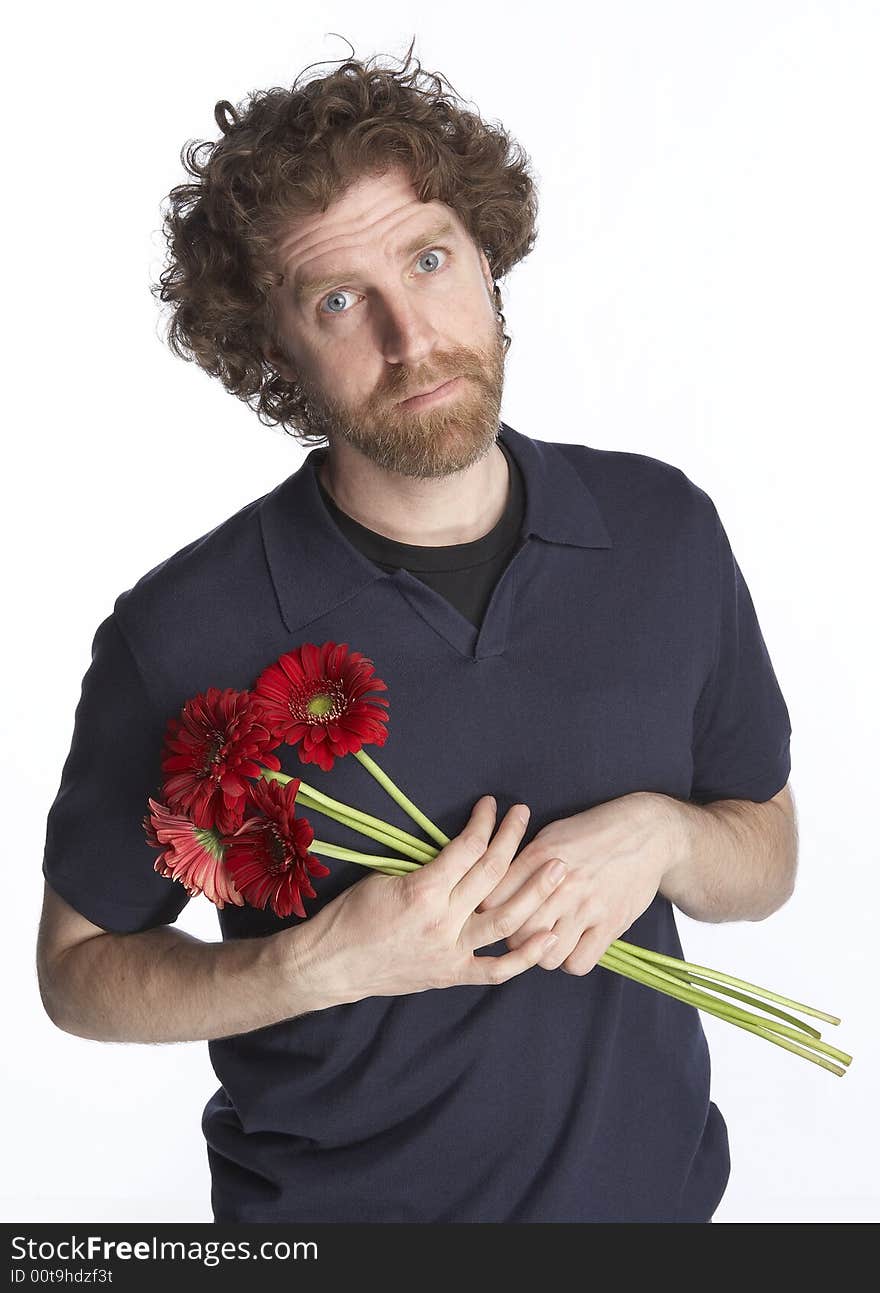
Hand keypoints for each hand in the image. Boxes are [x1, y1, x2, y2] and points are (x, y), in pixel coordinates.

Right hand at [308, 796, 568, 1003]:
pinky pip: (495, 970)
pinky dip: (524, 957)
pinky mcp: (452, 975)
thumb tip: (459, 853)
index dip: (484, 822)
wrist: (331, 965)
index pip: (467, 848)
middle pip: (491, 874)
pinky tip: (548, 937)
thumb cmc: (350, 916)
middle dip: (512, 840)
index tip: (492, 805)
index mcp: (423, 891)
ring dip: (535, 892)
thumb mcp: (383, 878)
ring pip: (504, 919)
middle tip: (526, 817)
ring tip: (559, 869)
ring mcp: (451, 951)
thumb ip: (425, 868)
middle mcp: (443, 921)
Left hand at [475, 792, 680, 974]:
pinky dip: (572, 960)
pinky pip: (579, 962)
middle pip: (517, 932)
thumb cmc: (594, 832)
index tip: (498, 914)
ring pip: (546, 954)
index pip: (495, 901)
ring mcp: (587, 906)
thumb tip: (491, 888)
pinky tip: (574, 945)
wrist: (648, 832)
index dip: (491, 913)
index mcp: (539, 856)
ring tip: (548, 941)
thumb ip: (523, 862)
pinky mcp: (611, 923)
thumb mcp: (552, 834)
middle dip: (514, 938)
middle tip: (522, 932)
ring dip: (542, 954)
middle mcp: (560, 882)